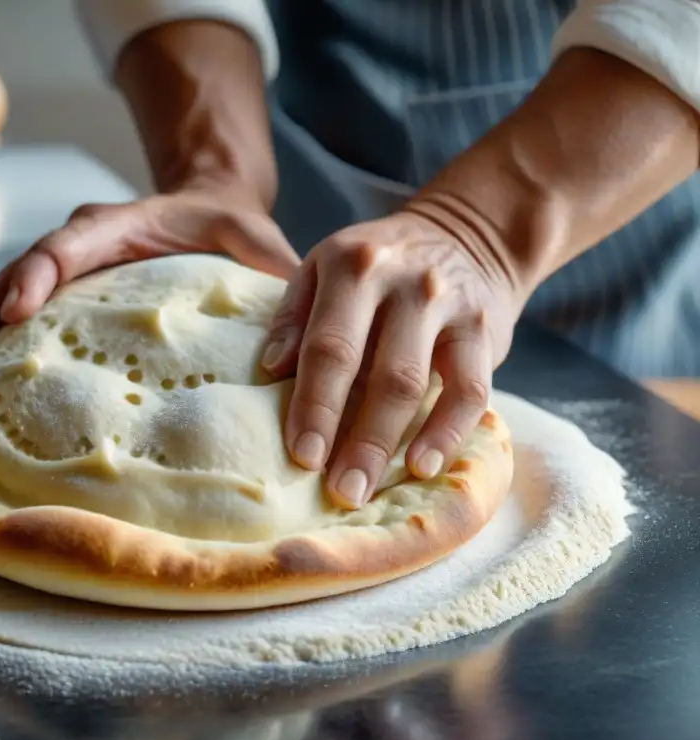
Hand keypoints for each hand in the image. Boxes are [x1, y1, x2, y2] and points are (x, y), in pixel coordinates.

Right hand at [0, 183, 300, 386]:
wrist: (206, 209)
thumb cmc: (229, 229)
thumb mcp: (256, 240)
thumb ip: (274, 272)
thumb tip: (301, 336)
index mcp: (122, 224)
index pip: (70, 242)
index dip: (40, 273)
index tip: (15, 309)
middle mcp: (81, 244)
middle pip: (15, 272)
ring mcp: (64, 272)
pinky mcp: (60, 298)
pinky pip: (12, 319)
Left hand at [261, 210, 522, 508]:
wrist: (466, 235)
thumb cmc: (377, 266)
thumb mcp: (324, 268)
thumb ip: (295, 316)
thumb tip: (270, 371)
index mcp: (352, 265)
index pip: (327, 346)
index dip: (313, 404)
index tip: (301, 455)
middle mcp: (402, 282)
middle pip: (374, 372)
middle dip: (352, 438)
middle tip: (336, 490)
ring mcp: (447, 305)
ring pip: (416, 383)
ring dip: (389, 443)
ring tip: (366, 488)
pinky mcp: (484, 329)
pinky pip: (471, 390)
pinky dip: (448, 433)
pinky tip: (423, 466)